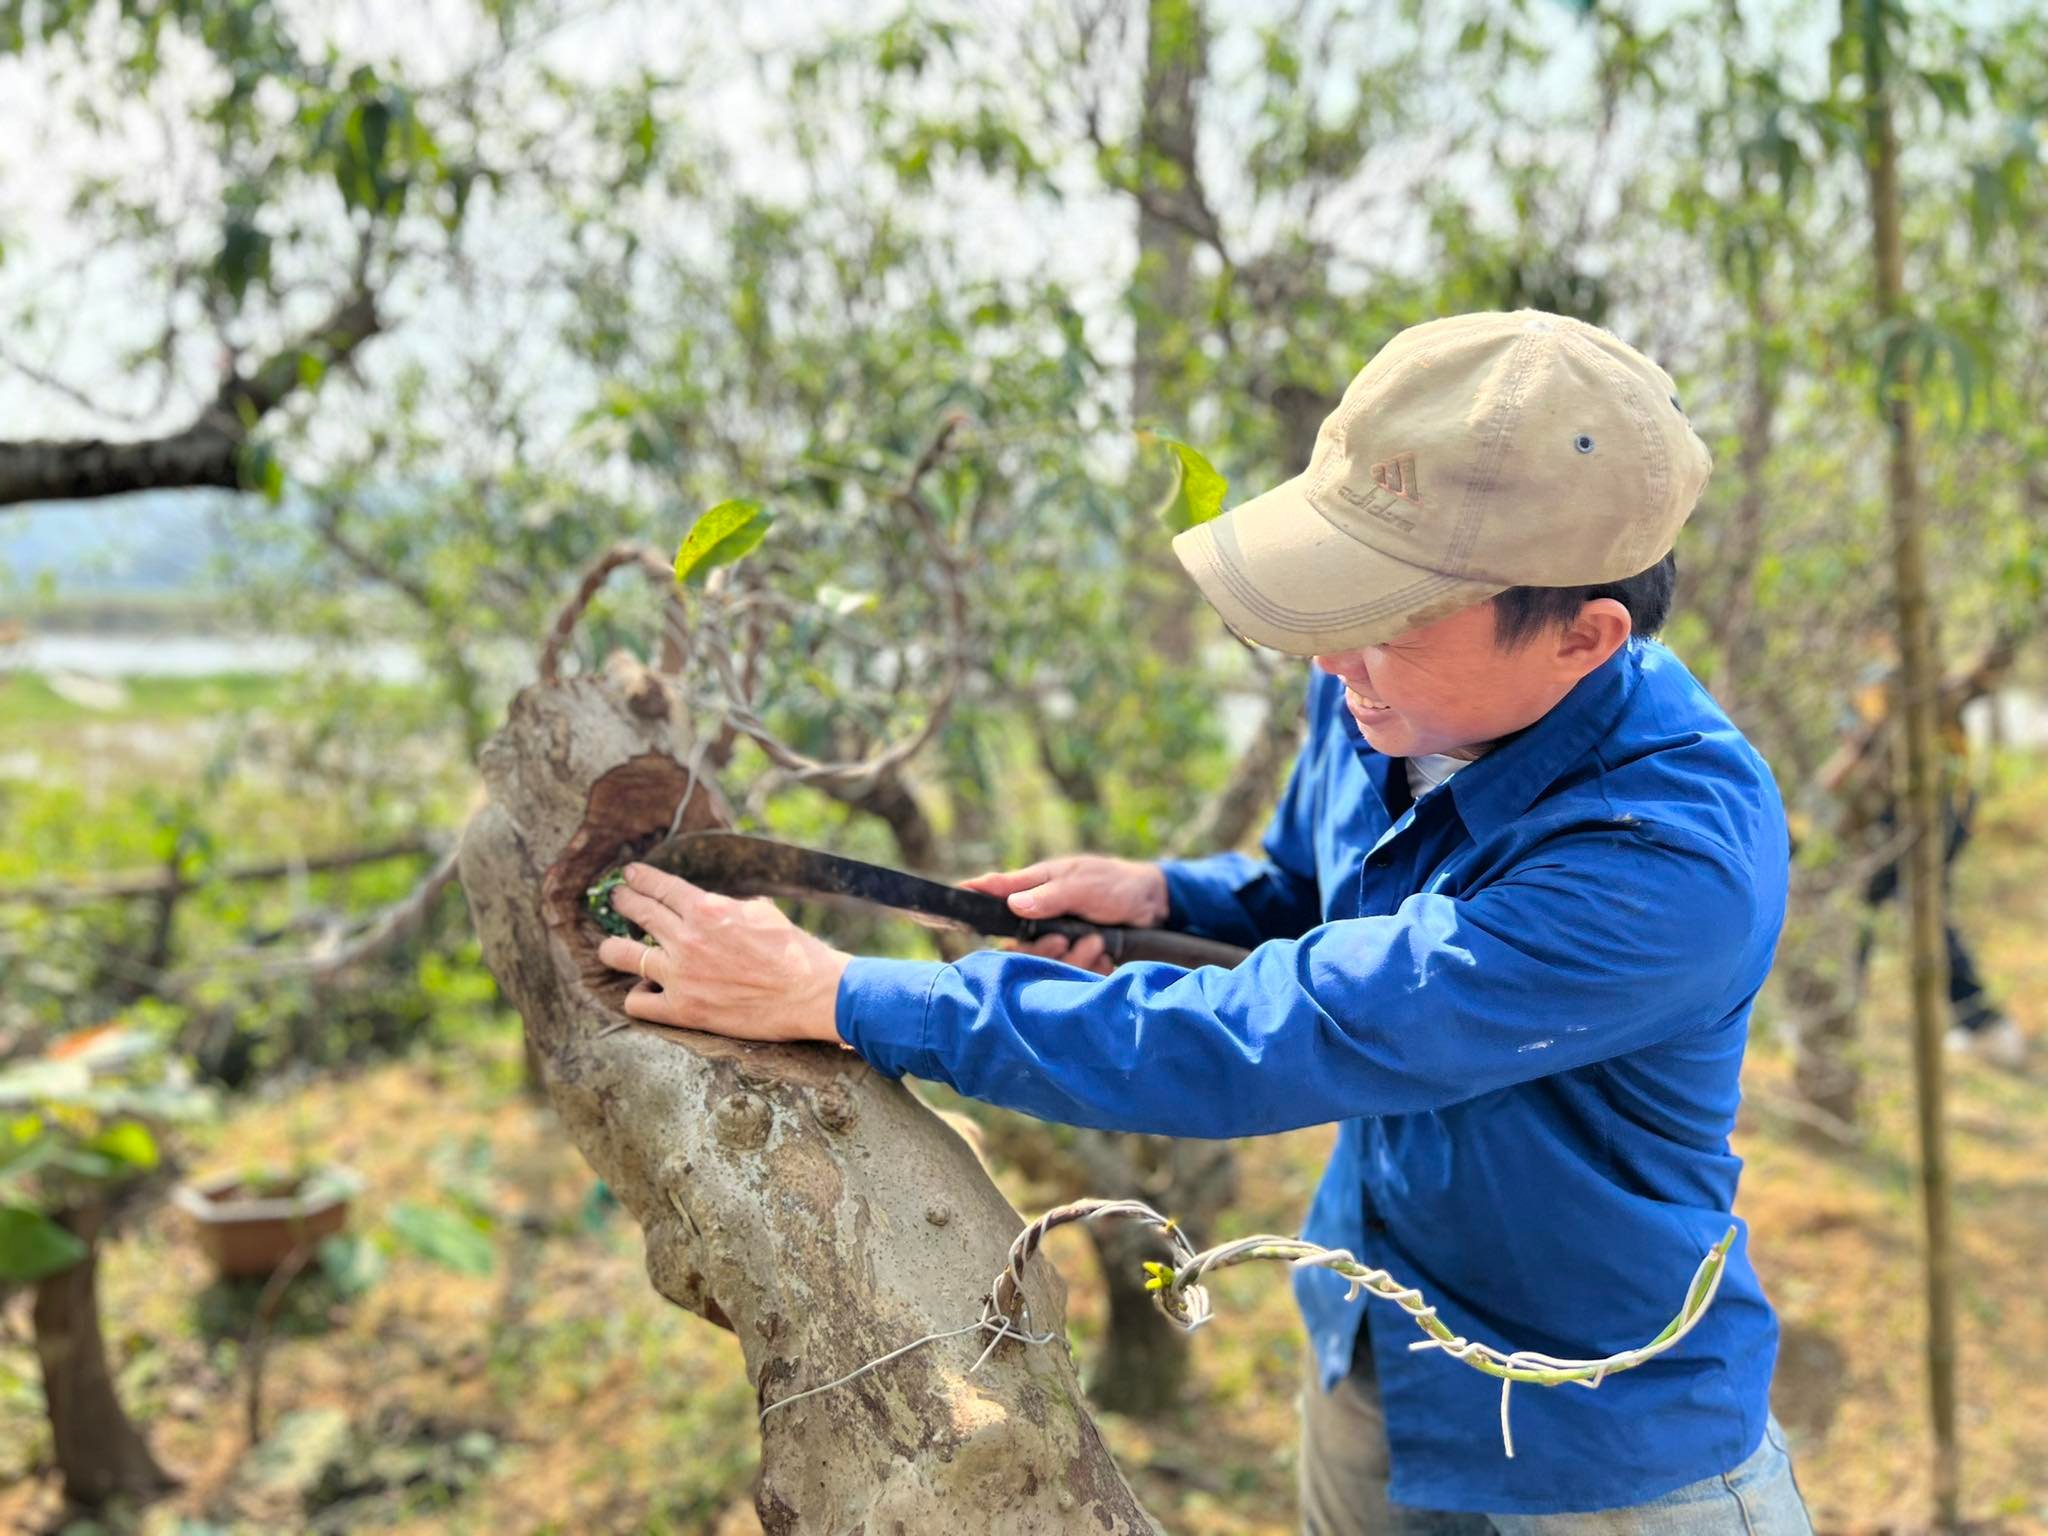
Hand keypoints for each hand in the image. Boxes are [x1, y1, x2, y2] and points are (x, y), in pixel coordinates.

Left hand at [595, 864, 850, 1044]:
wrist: (810, 993)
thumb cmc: (793, 950)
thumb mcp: (762, 910)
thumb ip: (730, 904)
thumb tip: (718, 902)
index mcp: (707, 909)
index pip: (660, 886)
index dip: (639, 878)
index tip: (629, 875)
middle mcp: (687, 939)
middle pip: (637, 912)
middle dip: (622, 901)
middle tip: (617, 900)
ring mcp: (681, 976)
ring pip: (622, 955)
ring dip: (612, 949)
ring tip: (610, 948)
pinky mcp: (684, 1010)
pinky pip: (638, 1002)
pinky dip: (638, 996)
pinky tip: (645, 991)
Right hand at [960, 856, 1168, 976]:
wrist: (1154, 905)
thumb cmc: (1116, 885)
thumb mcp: (1084, 884)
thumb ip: (1050, 895)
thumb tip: (1013, 904)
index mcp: (1036, 887)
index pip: (996, 890)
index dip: (973, 895)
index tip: (954, 896)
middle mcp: (1040, 915)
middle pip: (1018, 944)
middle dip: (1043, 949)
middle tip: (1066, 940)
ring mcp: (1057, 937)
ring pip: (1045, 964)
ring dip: (1074, 958)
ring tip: (1098, 942)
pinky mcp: (1075, 957)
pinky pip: (1070, 975)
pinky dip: (1090, 969)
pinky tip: (1106, 956)